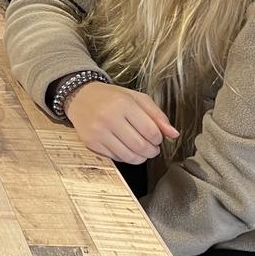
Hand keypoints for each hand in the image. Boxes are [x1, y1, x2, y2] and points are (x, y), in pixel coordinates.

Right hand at [65, 83, 179, 164]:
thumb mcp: (136, 98)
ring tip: (142, 150)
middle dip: (152, 151)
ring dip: (141, 157)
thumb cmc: (111, 97)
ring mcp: (98, 132)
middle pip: (141, 146)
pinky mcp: (91, 142)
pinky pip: (115, 158)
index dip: (159, 138)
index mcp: (122, 103)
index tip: (158, 138)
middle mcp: (108, 118)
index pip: (151, 131)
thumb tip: (174, 134)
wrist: (80, 97)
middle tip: (152, 147)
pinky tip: (126, 148)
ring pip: (129, 156)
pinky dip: (125, 157)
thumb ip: (157, 115)